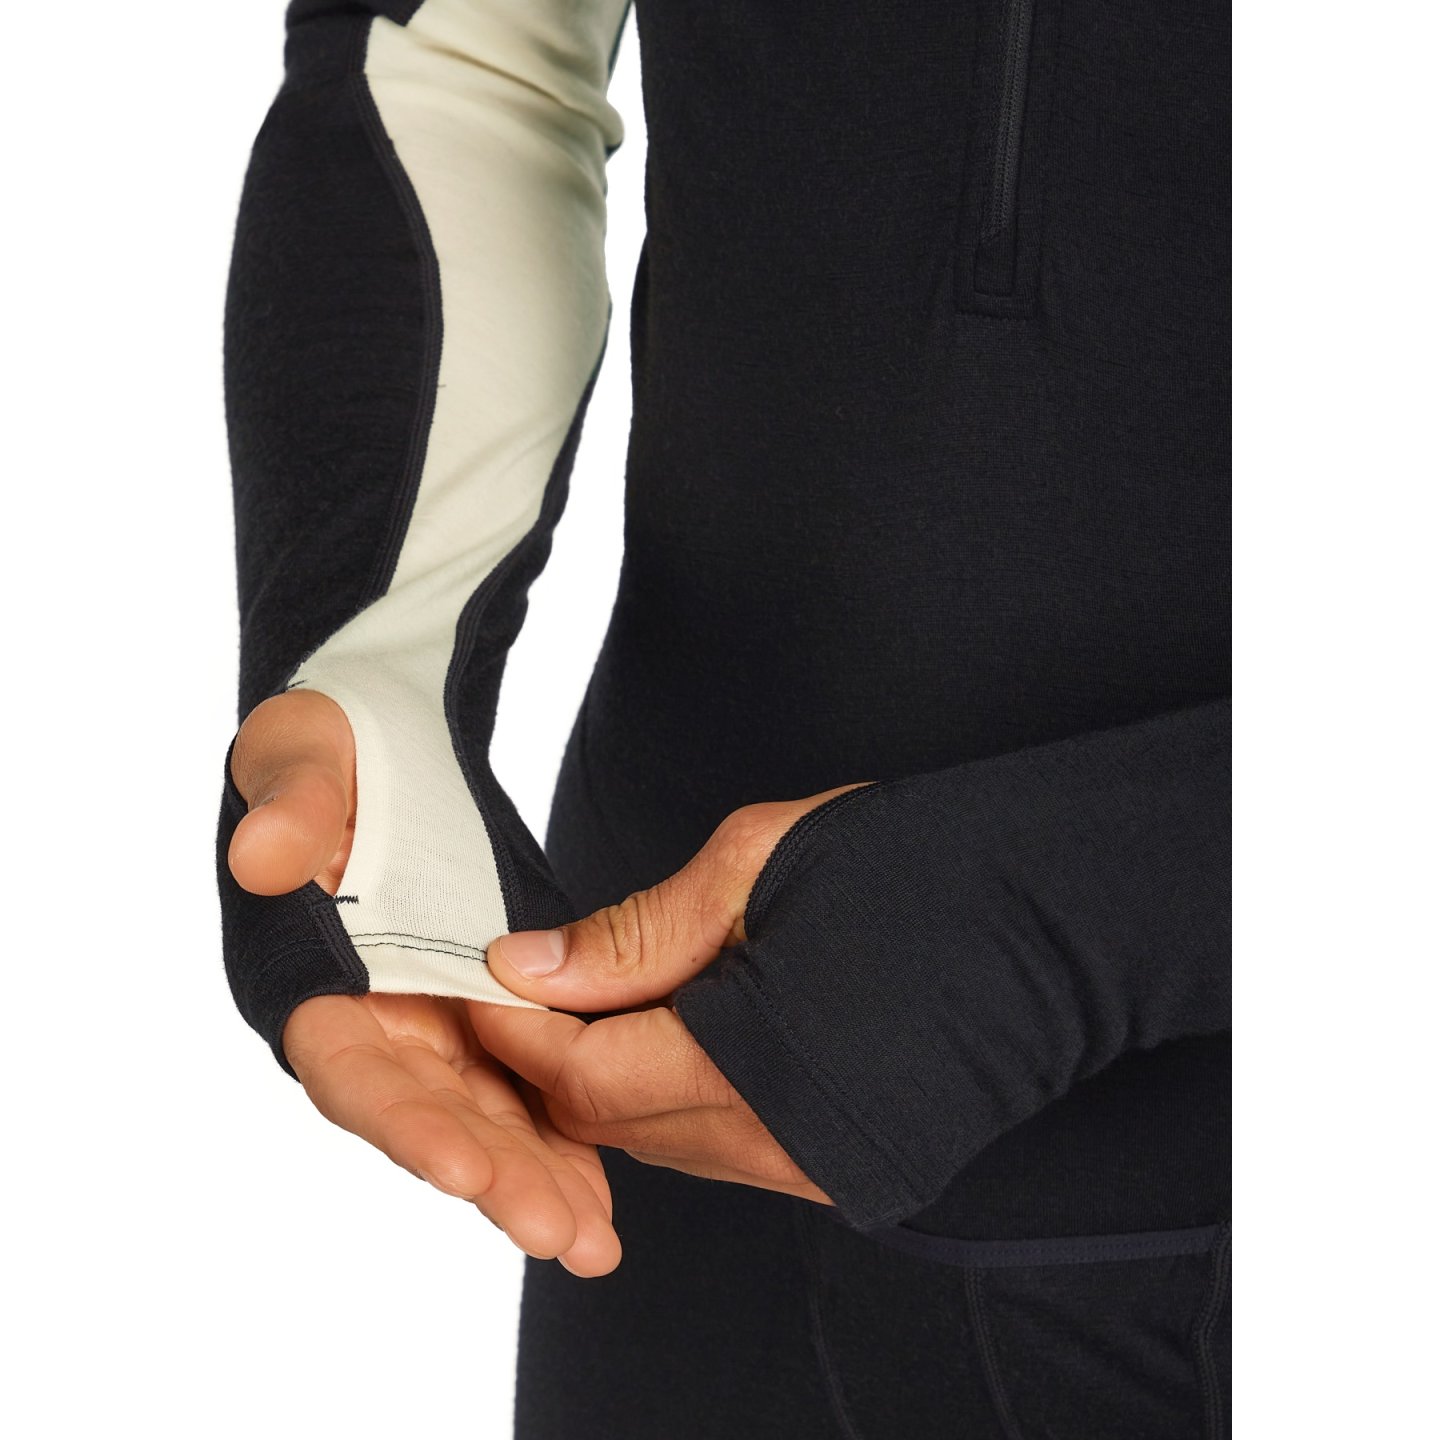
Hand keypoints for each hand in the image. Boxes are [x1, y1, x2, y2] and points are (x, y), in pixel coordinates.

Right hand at [227, 689, 620, 1275]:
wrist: (380, 748)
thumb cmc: (329, 749)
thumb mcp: (301, 755)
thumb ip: (288, 804)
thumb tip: (264, 856)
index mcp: (313, 979)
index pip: (350, 1067)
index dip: (401, 1120)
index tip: (462, 1164)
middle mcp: (372, 1023)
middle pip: (428, 1116)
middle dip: (489, 1174)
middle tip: (558, 1232)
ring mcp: (429, 1027)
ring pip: (483, 1117)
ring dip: (534, 1178)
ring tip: (594, 1240)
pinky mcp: (482, 1016)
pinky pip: (524, 1086)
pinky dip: (561, 1138)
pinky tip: (603, 1195)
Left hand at [470, 784, 874, 1202]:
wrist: (1054, 919)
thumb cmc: (915, 872)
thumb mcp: (753, 866)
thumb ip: (634, 933)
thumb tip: (532, 966)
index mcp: (747, 1071)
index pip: (579, 1081)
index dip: (519, 1031)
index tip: (488, 979)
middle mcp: (778, 1147)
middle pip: (611, 1124)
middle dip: (556, 1055)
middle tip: (536, 981)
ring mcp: (814, 1170)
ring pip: (661, 1141)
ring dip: (616, 1076)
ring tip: (608, 996)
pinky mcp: (843, 1169)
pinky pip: (720, 1147)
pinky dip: (677, 1095)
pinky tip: (682, 1028)